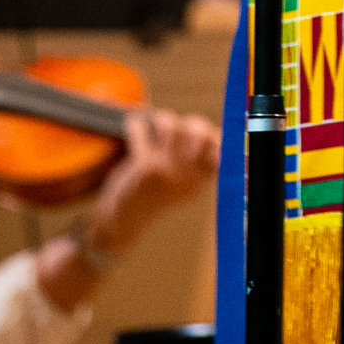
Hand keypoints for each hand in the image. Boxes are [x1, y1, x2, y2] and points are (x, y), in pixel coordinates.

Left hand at [86, 106, 220, 254]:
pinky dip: (135, 126)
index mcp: (200, 179)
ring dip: (160, 122)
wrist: (124, 221)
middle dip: (187, 124)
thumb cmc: (156, 196)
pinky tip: (132, 126)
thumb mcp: (185, 185)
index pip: (218, 147)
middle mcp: (188, 175)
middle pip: (197, 130)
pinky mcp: (146, 167)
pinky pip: (142, 131)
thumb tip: (215, 133)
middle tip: (175, 130)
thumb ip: (199, 162)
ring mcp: (167, 169)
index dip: (211, 135)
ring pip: (169, 124)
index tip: (201, 135)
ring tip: (154, 127)